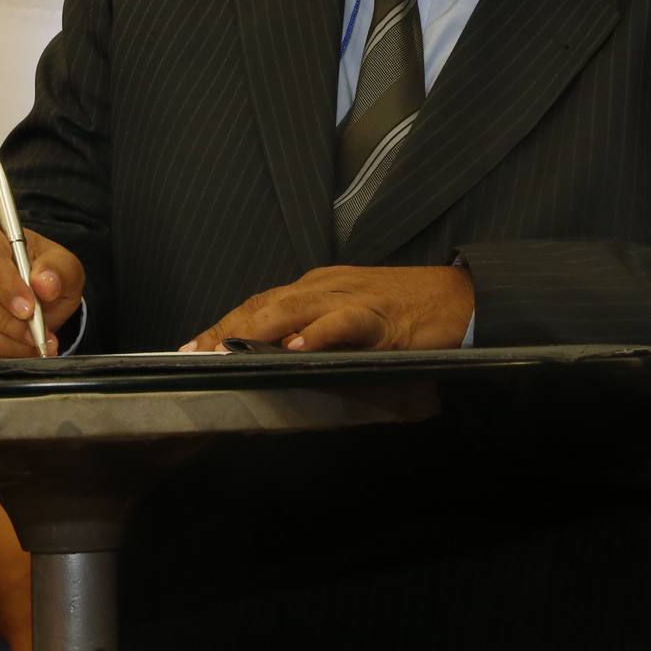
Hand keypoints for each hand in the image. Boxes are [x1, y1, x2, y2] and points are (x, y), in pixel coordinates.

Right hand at [0, 212, 85, 359]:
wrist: (21, 297)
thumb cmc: (33, 272)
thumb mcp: (58, 264)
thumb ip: (57, 269)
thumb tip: (45, 284)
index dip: (5, 285)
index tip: (29, 308)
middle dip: (4, 320)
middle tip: (34, 334)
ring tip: (28, 346)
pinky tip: (9, 354)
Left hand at [181, 265, 472, 352]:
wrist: (461, 297)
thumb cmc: (407, 312)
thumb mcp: (352, 321)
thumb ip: (318, 338)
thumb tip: (280, 364)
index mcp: (316, 288)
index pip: (258, 305)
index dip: (222, 325)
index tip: (190, 348)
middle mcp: (324, 286)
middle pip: (263, 305)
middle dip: (224, 329)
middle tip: (191, 354)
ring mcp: (350, 297)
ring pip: (292, 309)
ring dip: (253, 329)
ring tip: (223, 351)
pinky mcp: (378, 315)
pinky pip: (342, 323)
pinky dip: (316, 334)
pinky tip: (294, 348)